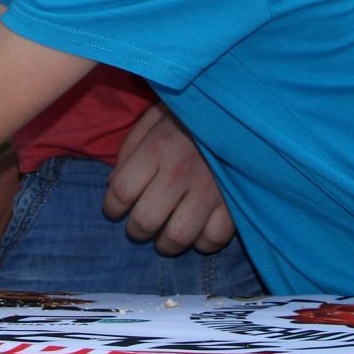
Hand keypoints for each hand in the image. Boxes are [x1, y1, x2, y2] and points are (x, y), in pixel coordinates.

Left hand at [103, 103, 233, 255]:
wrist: (243, 109)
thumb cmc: (193, 113)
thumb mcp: (155, 117)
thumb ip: (130, 148)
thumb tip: (112, 184)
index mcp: (157, 147)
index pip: (121, 191)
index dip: (111, 207)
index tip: (113, 210)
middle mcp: (180, 172)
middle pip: (145, 220)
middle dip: (135, 231)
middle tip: (137, 228)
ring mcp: (210, 190)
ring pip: (178, 236)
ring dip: (165, 244)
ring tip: (163, 239)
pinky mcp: (235, 203)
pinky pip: (213, 239)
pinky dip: (202, 243)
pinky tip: (196, 234)